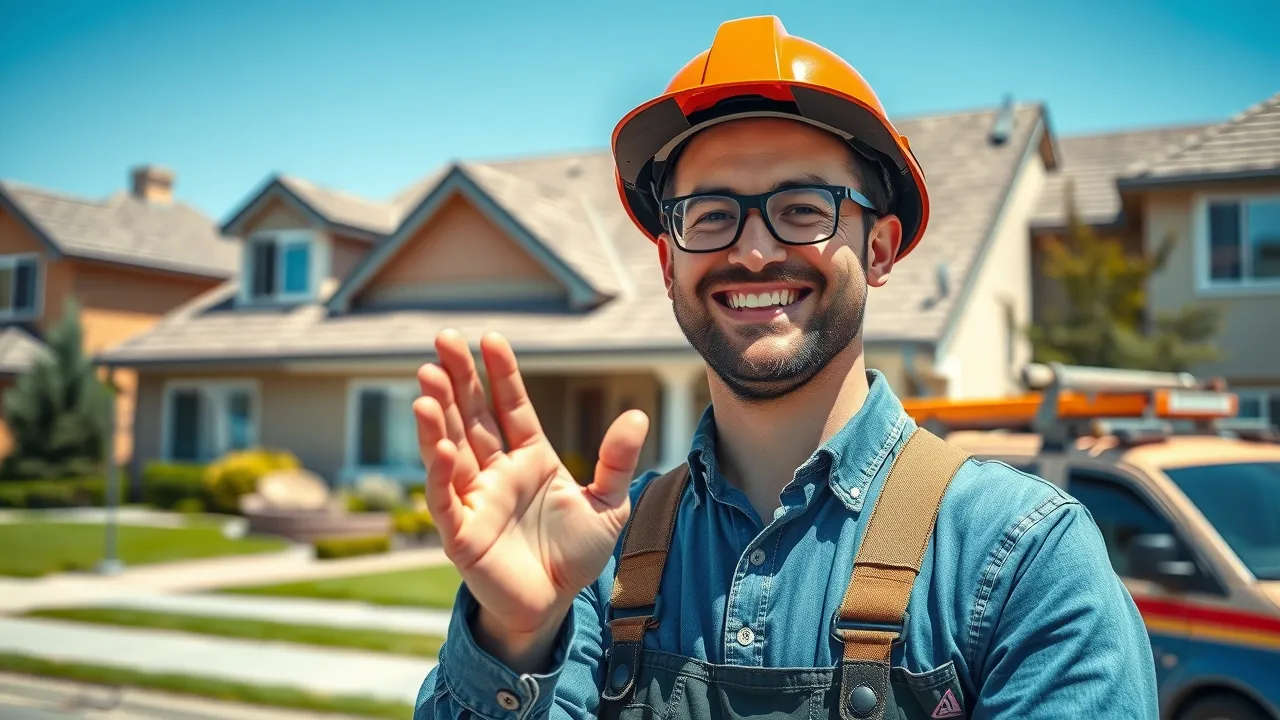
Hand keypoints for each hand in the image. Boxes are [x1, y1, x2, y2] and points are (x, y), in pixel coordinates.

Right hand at [415, 330, 649, 644]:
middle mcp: (497, 471)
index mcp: (531, 458)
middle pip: (473, 416)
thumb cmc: (575, 554)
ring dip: (437, 416)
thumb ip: (616, 460)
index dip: (502, 373)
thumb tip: (637, 414)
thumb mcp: (608, 504)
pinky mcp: (460, 532)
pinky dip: (440, 472)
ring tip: (427, 380)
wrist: (554, 605)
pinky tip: (440, 445)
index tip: (491, 338)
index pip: (512, 406)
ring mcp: (475, 498)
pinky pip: (445, 497)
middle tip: (443, 339)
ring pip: (450, 448)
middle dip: (458, 378)